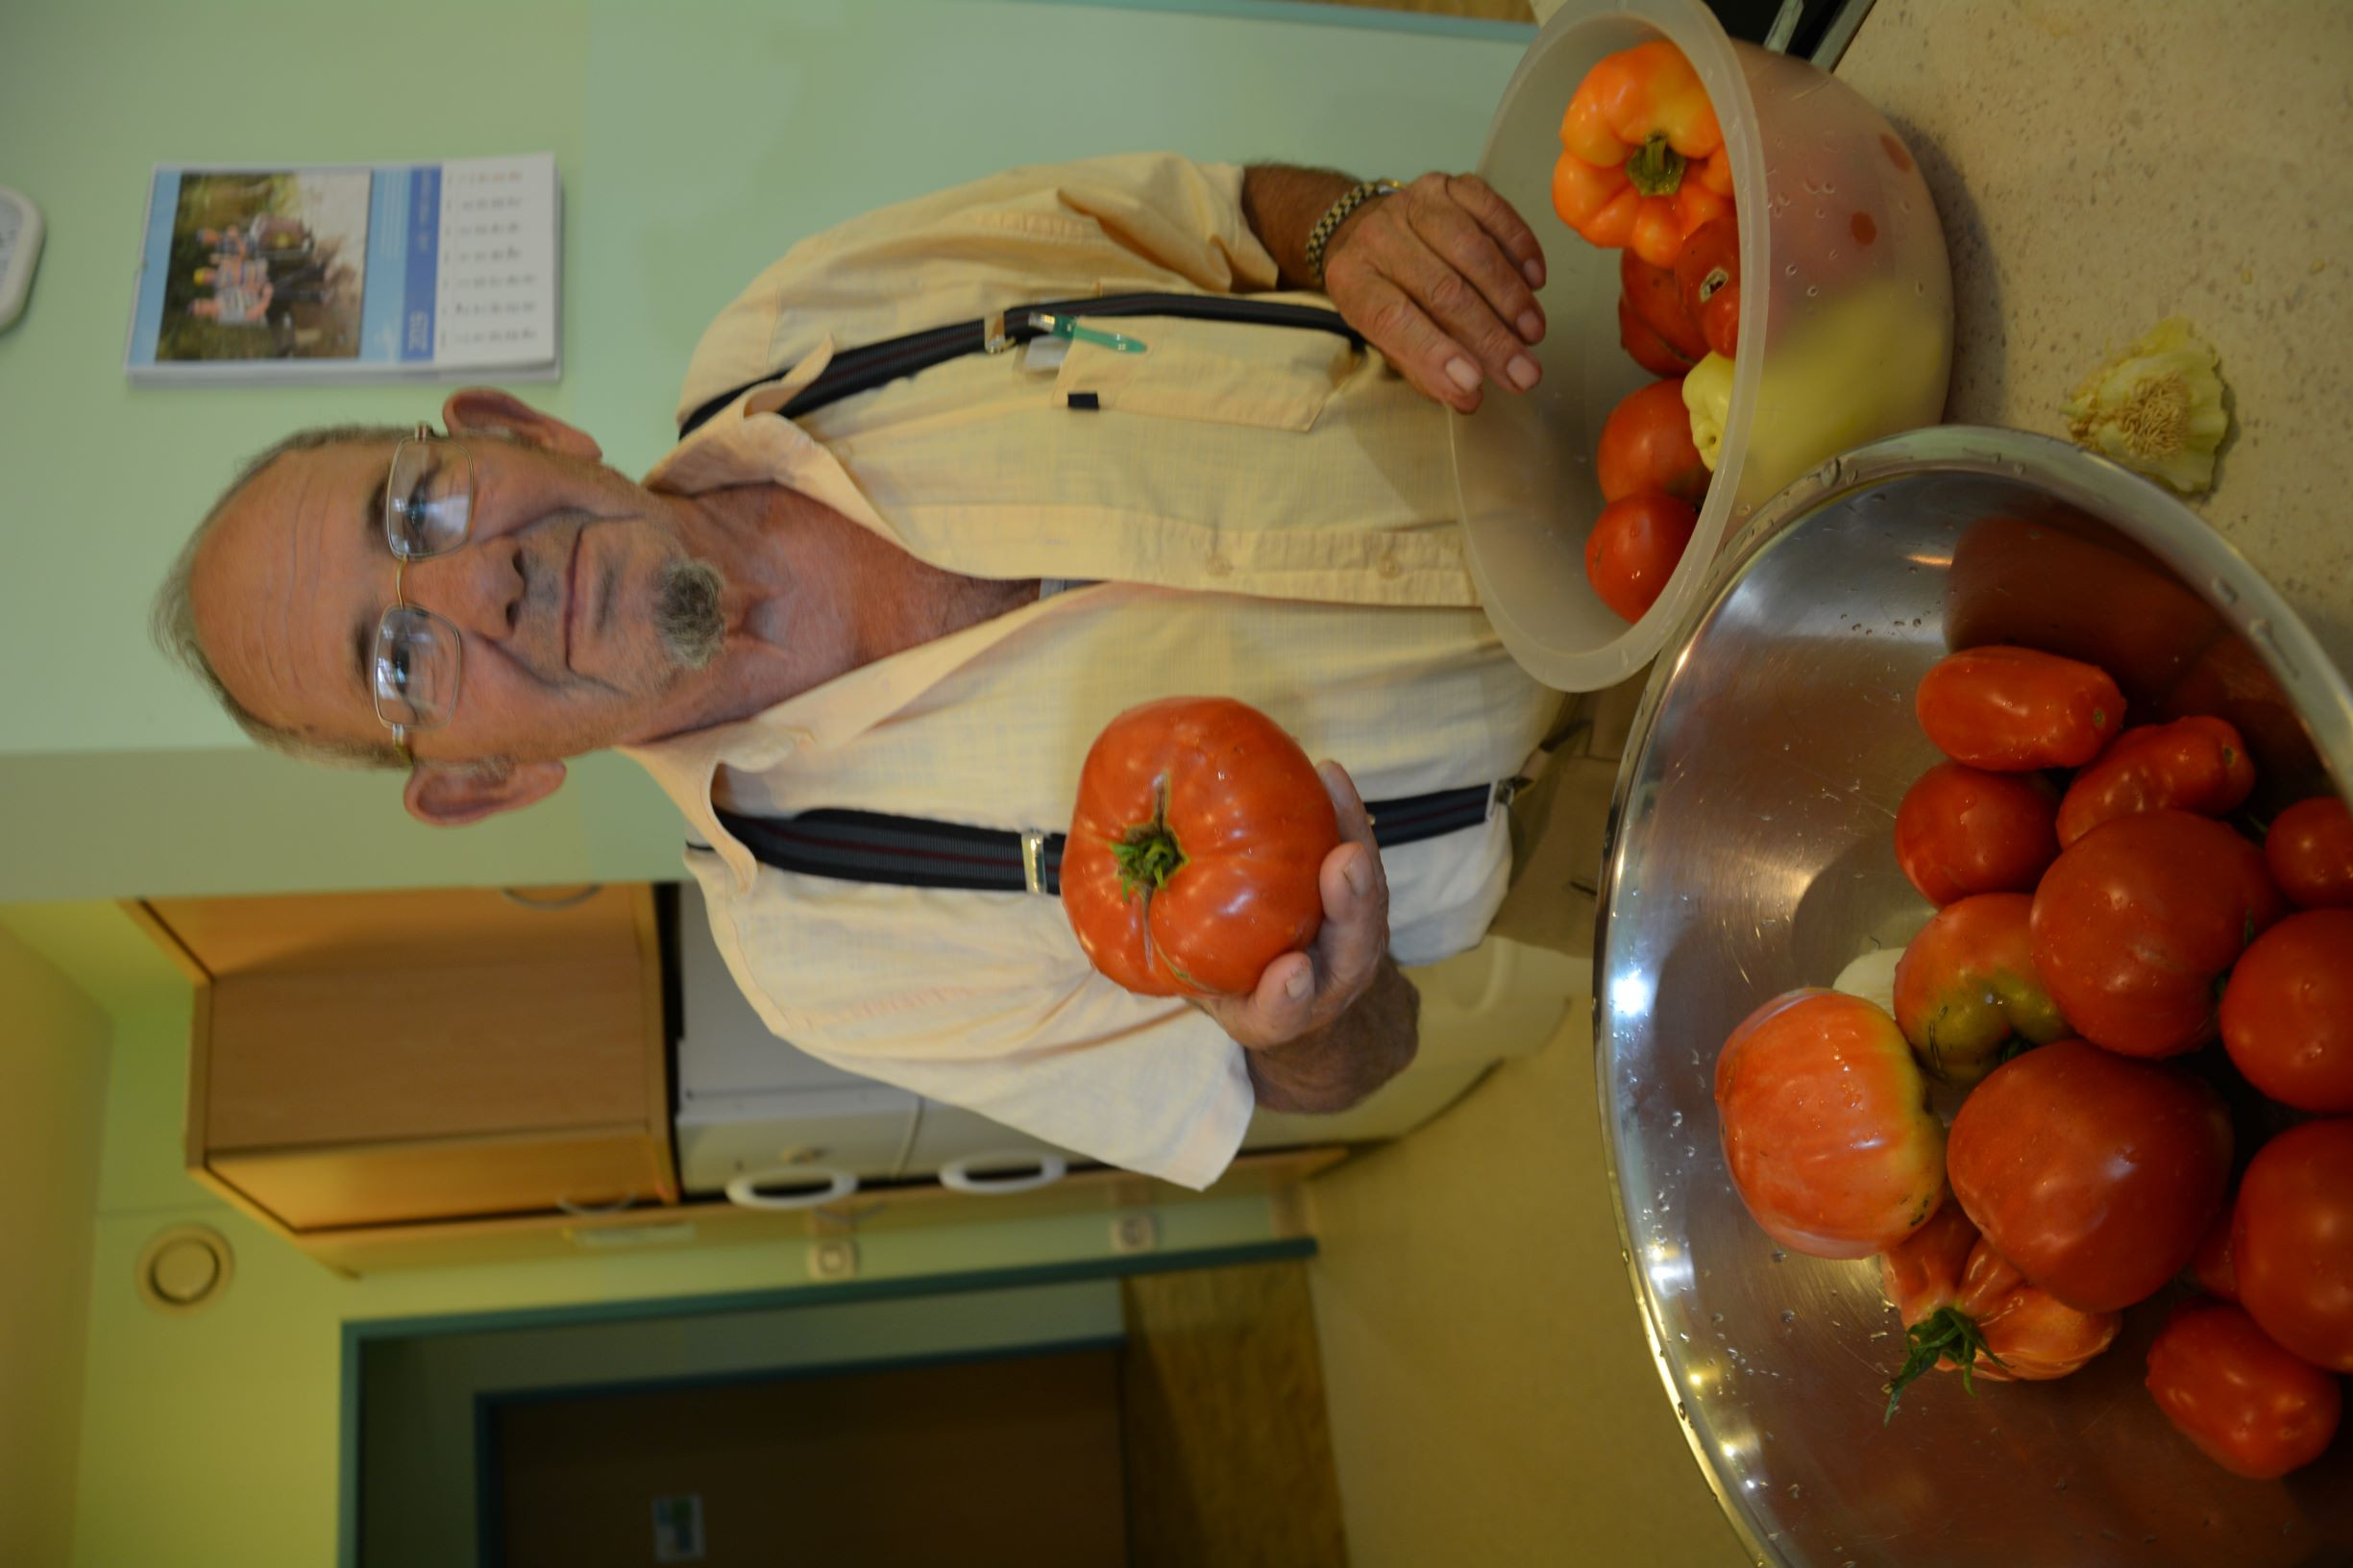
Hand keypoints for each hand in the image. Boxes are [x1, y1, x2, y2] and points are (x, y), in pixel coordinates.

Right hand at [1192, 761, 1389, 1050]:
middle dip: (1352, 907)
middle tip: (1345, 863)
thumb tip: (1120, 893)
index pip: (1285, 1014)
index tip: (1291, 972)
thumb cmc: (1222, 984)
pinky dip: (1345, 814)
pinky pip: (1357, 852)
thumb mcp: (1193, 987)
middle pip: (1353, 952)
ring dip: (1355, 841)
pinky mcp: (1356, 897)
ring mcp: (1349, 940)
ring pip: (1368, 897)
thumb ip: (1167, 957)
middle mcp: (1326, 983)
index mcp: (1278, 1015)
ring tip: (1333, 791)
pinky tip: (1326, 773)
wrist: (1273, 987)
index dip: (1287, 996)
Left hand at [1321, 171, 1548, 413]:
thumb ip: (1423, 370)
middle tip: (1524, 373)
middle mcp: (1377, 234)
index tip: (1474, 384)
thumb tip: (1468, 396)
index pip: (1392, 318)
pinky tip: (1535, 282)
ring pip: (1472, 250)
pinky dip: (1520, 248)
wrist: (1366, 230)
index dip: (1434, 352)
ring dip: (1510, 297)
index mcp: (1352, 279)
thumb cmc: (1384, 296)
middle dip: (1490, 338)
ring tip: (1533, 334)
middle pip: (1441, 289)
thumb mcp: (1386, 340)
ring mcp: (1415, 202)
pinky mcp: (1450, 184)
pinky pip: (1493, 212)